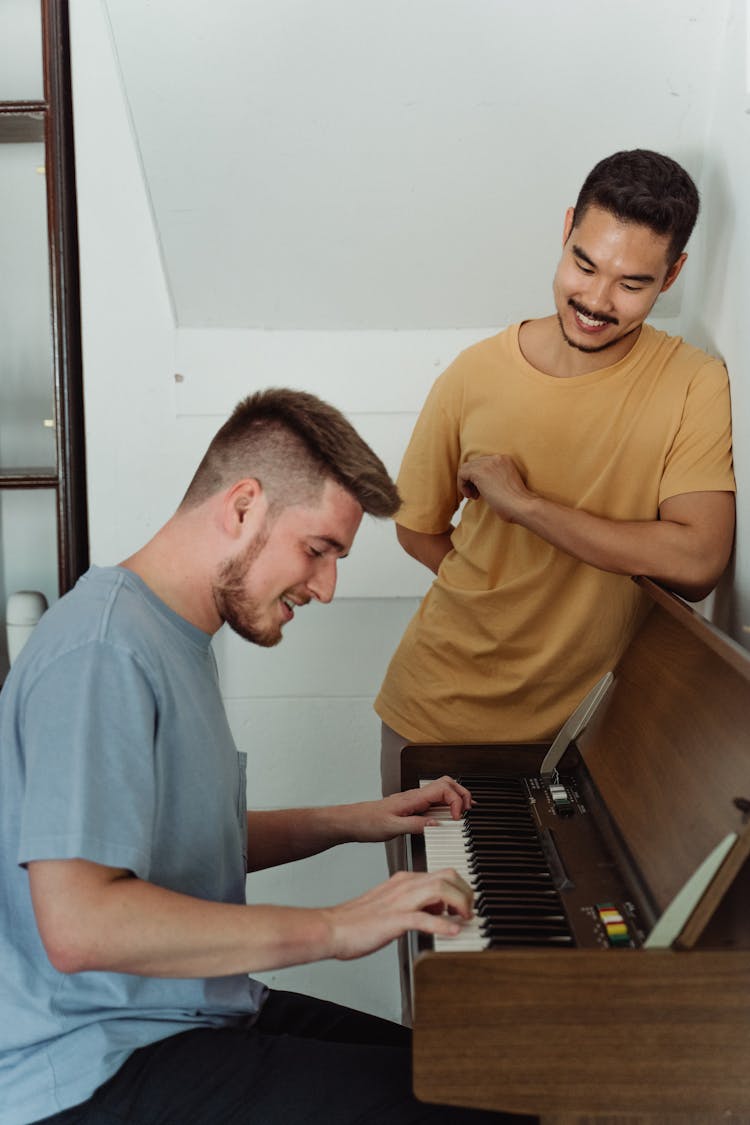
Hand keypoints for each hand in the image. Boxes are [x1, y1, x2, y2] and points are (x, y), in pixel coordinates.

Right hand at [323, 868, 473, 959]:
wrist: (332, 927)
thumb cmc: (358, 920)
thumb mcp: (392, 905)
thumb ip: (414, 903)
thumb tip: (437, 911)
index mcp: (404, 881)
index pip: (443, 873)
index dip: (461, 887)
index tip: (467, 903)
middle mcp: (405, 886)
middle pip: (447, 876)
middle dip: (466, 892)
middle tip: (470, 911)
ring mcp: (400, 902)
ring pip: (440, 889)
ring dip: (459, 903)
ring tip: (465, 918)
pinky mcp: (394, 920)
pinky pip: (423, 919)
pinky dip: (442, 925)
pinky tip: (452, 932)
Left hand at [350, 775, 472, 842]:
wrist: (353, 821)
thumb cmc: (368, 822)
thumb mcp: (392, 828)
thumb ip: (415, 825)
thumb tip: (436, 824)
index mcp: (413, 798)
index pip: (443, 789)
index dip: (455, 801)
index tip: (456, 819)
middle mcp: (416, 796)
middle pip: (447, 785)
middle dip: (462, 794)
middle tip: (469, 810)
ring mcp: (415, 800)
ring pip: (442, 790)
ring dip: (456, 797)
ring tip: (466, 810)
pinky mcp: (412, 807)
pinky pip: (434, 801)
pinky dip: (447, 805)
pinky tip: (449, 815)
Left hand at [457, 453, 532, 521]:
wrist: (522, 506)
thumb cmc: (516, 503)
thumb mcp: (506, 485)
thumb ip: (495, 479)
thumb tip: (479, 484)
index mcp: (505, 460)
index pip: (483, 463)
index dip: (479, 478)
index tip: (482, 491)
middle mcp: (496, 458)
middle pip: (474, 464)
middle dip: (472, 480)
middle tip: (476, 495)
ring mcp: (488, 463)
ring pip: (466, 468)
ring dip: (466, 483)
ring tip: (473, 496)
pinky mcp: (479, 472)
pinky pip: (462, 474)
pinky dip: (462, 486)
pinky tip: (471, 496)